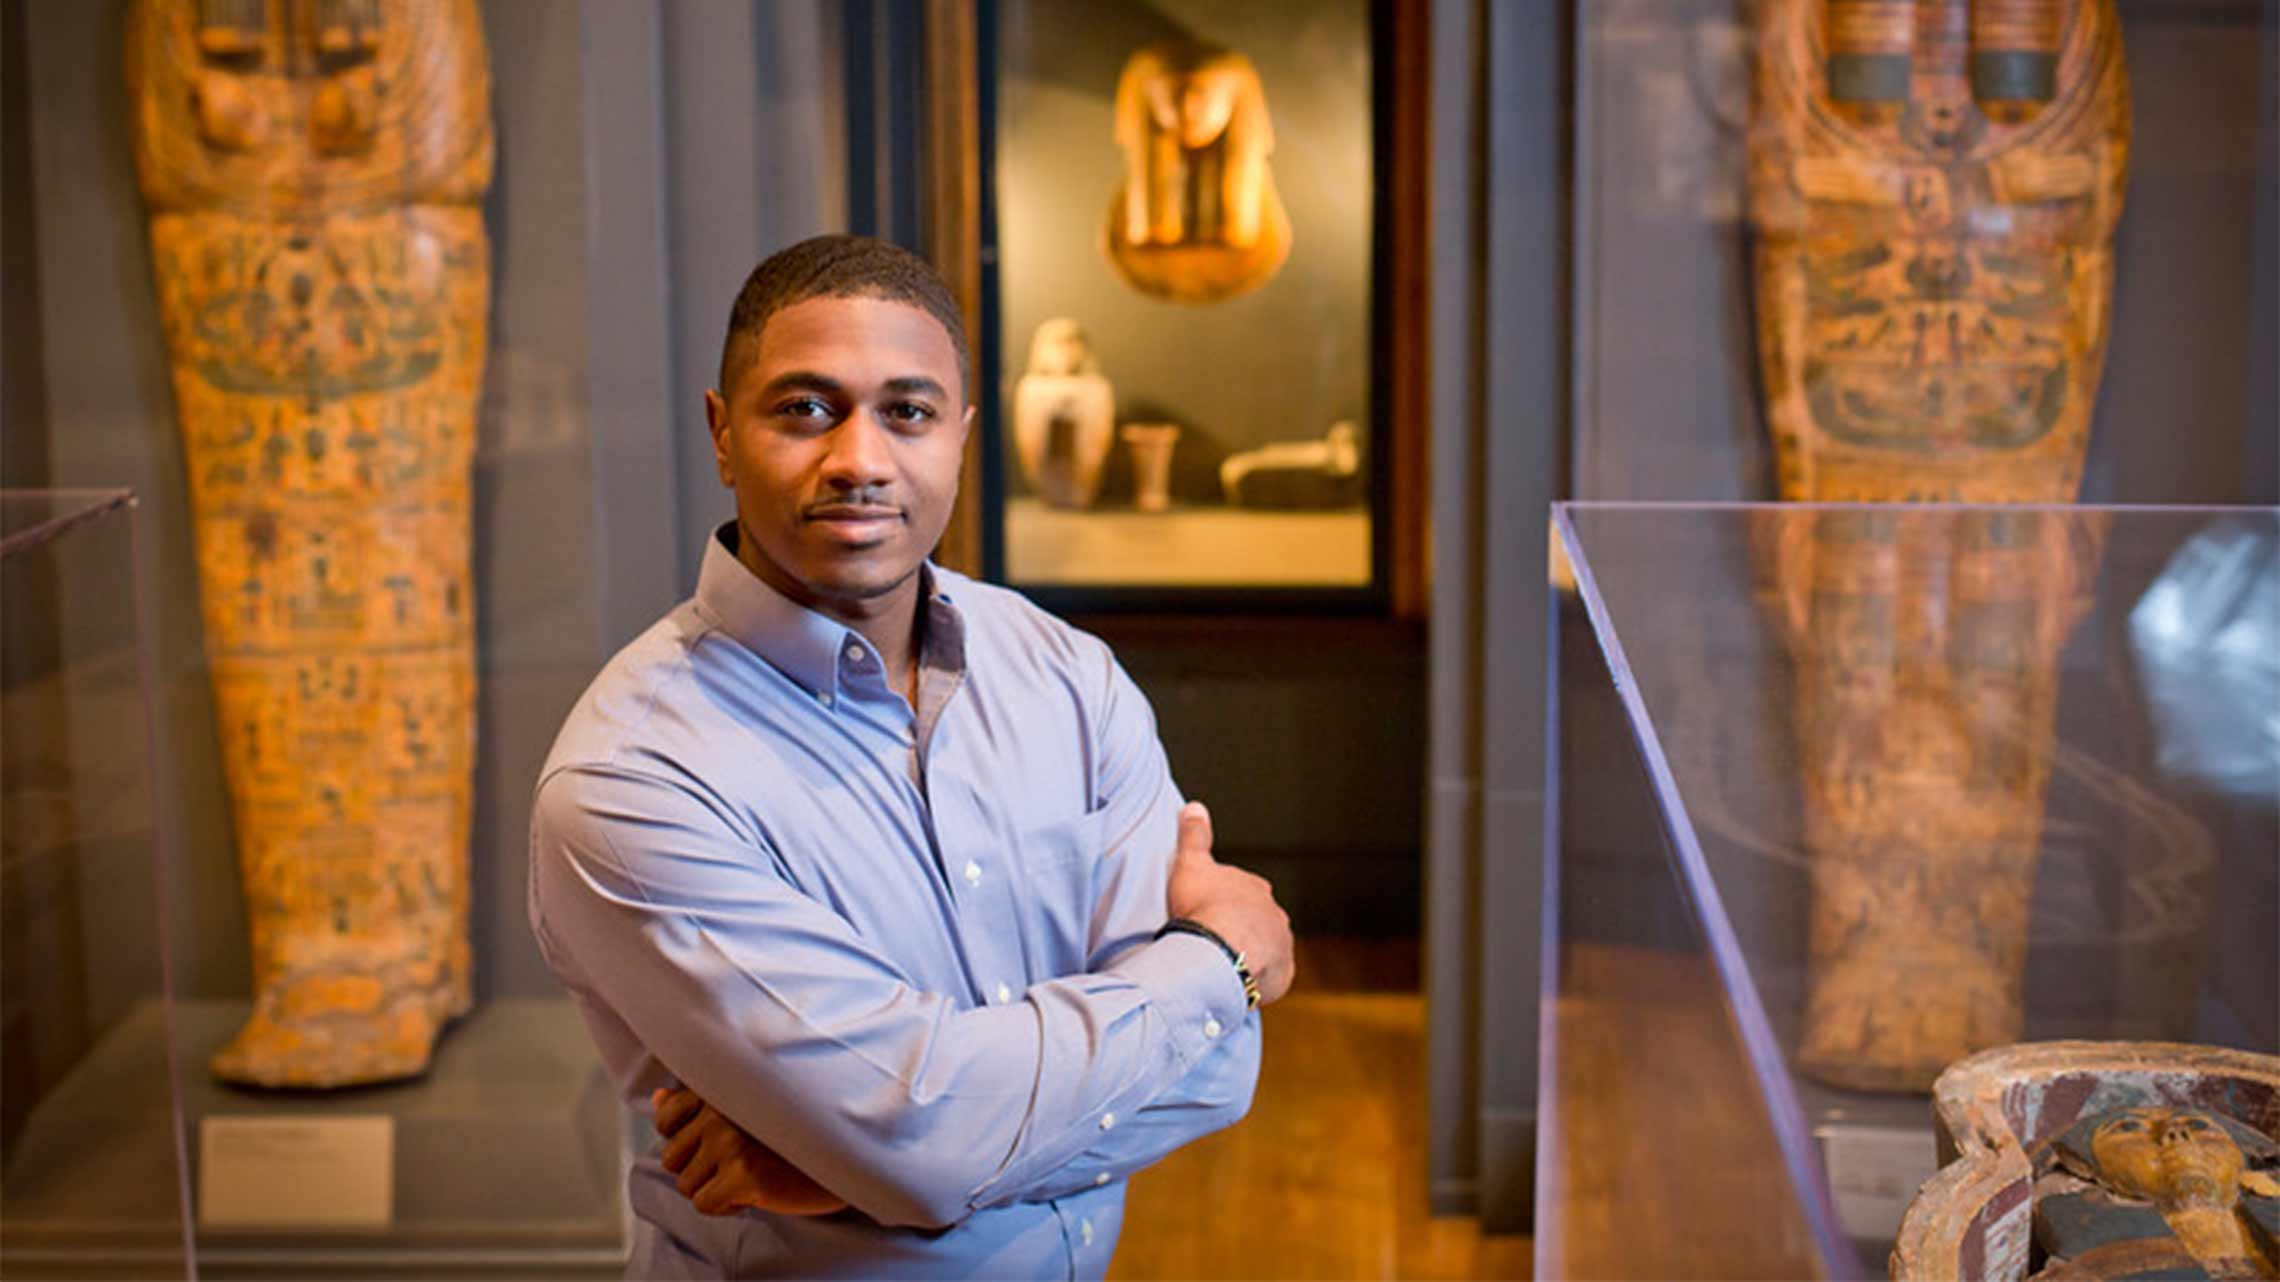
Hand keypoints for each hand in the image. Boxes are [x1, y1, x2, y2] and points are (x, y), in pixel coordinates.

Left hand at [651, 1087, 847, 1216]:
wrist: (842, 1159)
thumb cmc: (791, 1133)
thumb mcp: (742, 1109)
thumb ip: (697, 1103)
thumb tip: (657, 1098)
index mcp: (721, 1085)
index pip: (666, 1118)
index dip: (685, 1140)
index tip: (719, 1142)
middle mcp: (721, 1107)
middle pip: (672, 1158)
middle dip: (701, 1170)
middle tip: (741, 1162)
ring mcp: (730, 1139)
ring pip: (687, 1185)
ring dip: (716, 1189)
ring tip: (751, 1174)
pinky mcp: (742, 1172)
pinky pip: (704, 1204)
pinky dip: (726, 1206)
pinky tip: (755, 1191)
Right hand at [1163, 801, 1294, 1004]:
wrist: (1218, 950)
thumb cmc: (1202, 907)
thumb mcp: (1191, 863)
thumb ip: (1194, 835)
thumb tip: (1194, 807)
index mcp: (1255, 887)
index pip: (1244, 890)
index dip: (1226, 901)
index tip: (1209, 910)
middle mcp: (1274, 914)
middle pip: (1258, 920)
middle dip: (1241, 928)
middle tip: (1214, 940)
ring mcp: (1281, 945)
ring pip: (1266, 948)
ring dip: (1250, 953)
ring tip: (1224, 965)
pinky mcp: (1282, 974)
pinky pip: (1270, 976)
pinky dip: (1258, 978)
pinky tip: (1238, 982)